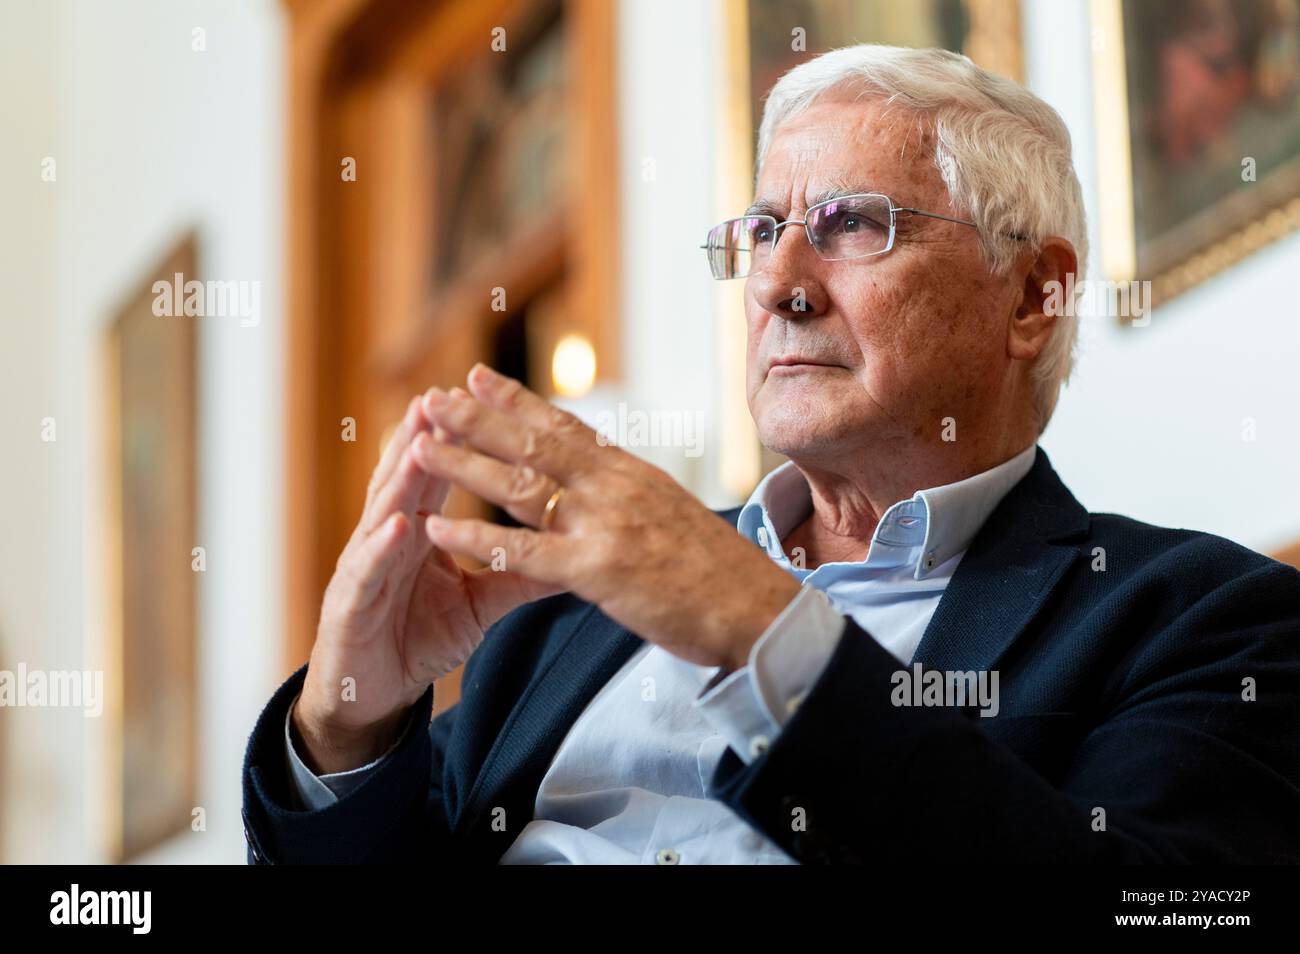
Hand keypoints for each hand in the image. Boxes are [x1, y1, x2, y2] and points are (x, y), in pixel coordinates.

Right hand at [296, 391, 559, 773]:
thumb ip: (516, 572)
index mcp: (418, 532)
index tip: (482, 401)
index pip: (440, 477)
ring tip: (420, 441)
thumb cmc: (419, 639)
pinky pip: (367, 570)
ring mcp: (364, 566)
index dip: (459, 441)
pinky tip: (399, 524)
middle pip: (408, 481)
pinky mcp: (348, 603)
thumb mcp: (479, 604)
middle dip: (425, 438)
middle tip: (442, 396)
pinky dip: (381, 546)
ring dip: (401, 477)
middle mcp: (387, 538)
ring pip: (383, 512)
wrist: (373, 698)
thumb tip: (570, 549)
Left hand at [413, 364, 801, 669]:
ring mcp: (605, 526)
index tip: (479, 379)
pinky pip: (522, 552)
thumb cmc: (721, 574)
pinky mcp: (598, 571)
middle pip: (535, 443)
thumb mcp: (674, 515)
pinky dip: (475, 540)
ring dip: (464, 465)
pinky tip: (436, 531)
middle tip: (433, 396)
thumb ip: (632, 498)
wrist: (759, 610)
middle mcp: (615, 488)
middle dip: (478, 418)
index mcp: (632, 475)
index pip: (567, 427)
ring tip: (418, 446)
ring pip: (521, 486)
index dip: (518, 402)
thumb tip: (606, 486)